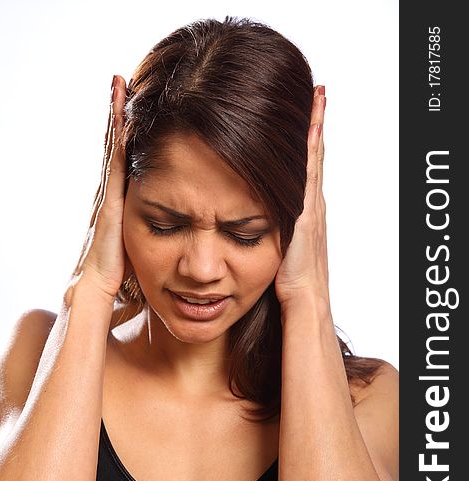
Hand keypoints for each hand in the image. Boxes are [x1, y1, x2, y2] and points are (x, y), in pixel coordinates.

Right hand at [69, 75, 128, 304]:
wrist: (96, 289)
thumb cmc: (120, 277)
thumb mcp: (140, 252)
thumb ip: (151, 239)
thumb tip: (171, 241)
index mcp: (118, 205)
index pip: (123, 164)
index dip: (125, 138)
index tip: (131, 111)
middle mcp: (110, 195)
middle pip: (115, 148)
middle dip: (117, 116)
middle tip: (121, 83)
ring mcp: (108, 196)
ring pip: (113, 149)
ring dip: (115, 117)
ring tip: (119, 85)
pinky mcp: (110, 201)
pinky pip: (116, 162)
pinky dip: (118, 137)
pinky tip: (122, 114)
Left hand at [274, 85, 329, 310]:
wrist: (303, 298)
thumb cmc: (289, 282)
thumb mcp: (278, 251)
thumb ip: (271, 233)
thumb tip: (251, 224)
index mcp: (304, 212)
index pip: (306, 169)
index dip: (307, 143)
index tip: (307, 116)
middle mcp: (312, 202)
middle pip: (314, 156)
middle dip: (315, 124)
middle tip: (317, 93)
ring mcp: (312, 204)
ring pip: (314, 157)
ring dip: (315, 127)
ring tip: (316, 97)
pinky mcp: (307, 210)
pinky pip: (310, 170)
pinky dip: (312, 146)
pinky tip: (310, 124)